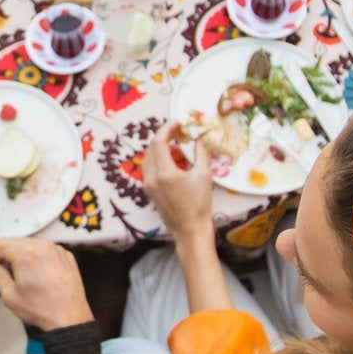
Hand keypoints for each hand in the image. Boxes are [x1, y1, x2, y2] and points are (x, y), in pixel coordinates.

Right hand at [0, 238, 93, 330]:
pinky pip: (47, 251)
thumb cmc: (39, 308)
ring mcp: (56, 249)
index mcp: (25, 253)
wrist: (69, 317)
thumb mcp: (10, 295)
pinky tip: (39, 275)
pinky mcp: (67, 256)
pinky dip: (39, 258)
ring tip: (21, 276)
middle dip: (6, 255)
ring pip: (32, 245)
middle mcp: (42, 246)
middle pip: (16, 242)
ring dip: (22, 255)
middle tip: (2, 273)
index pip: (0, 244)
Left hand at [143, 125, 216, 240]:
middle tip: (178, 131)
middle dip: (163, 136)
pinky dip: (158, 158)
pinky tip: (171, 159)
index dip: (167, 128)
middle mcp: (152, 177)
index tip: (178, 123)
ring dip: (159, 147)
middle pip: (151, 147)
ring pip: (148, 157)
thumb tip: (198, 139)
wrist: (190, 231)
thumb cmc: (200, 205)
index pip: (159, 142)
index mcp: (164, 173)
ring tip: (175, 143)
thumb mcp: (204, 176)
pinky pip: (149, 168)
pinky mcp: (149, 191)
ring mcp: (148, 185)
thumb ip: (201, 153)